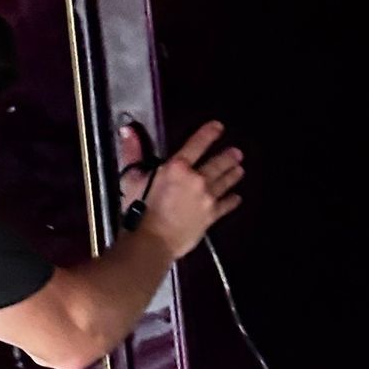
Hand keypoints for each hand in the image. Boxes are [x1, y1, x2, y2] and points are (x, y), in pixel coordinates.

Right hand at [132, 122, 241, 259]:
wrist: (152, 241)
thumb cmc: (138, 209)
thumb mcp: (131, 178)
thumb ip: (132, 153)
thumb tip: (128, 131)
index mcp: (177, 167)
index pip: (197, 144)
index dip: (209, 133)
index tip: (218, 127)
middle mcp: (197, 179)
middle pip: (217, 164)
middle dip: (228, 157)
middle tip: (237, 153)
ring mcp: (207, 198)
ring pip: (224, 182)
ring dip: (233, 175)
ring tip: (240, 170)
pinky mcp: (211, 216)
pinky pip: (225, 206)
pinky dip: (232, 201)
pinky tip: (237, 198)